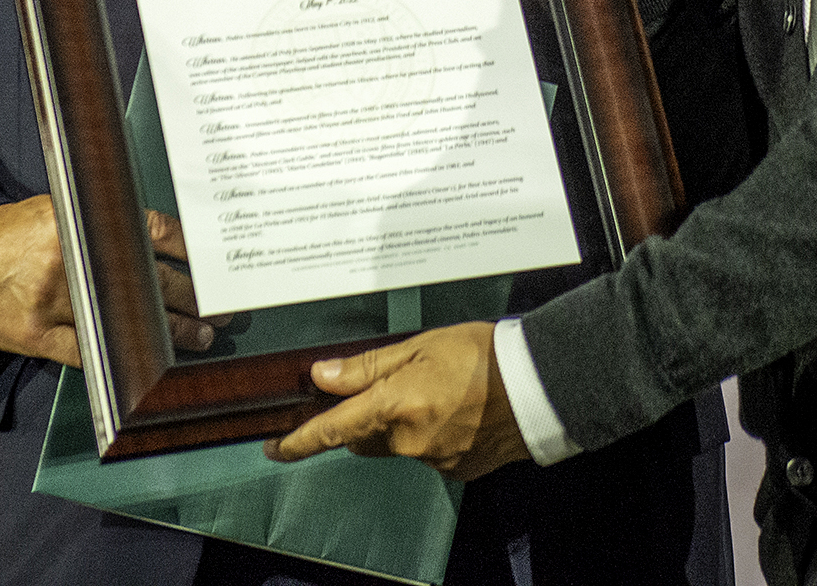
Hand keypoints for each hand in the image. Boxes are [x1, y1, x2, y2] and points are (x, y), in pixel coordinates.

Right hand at [0, 193, 223, 366]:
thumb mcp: (60, 213)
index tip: (212, 264)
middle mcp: (68, 261)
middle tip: (219, 310)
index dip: (186, 251)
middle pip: (147, 281)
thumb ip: (104, 226)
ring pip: (125, 320)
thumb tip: (162, 242)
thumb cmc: (15, 235)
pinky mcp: (35, 335)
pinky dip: (121, 354)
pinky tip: (149, 359)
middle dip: (190, 297)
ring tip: (200, 337)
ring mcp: (50, 302)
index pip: (148, 233)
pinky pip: (87, 351)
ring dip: (168, 331)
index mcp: (78, 223)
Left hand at [263, 322, 530, 480]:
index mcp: (396, 406)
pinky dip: (433, 434)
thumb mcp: (422, 345)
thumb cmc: (486, 355)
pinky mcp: (457, 470)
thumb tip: (323, 376)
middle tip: (394, 385)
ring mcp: (434, 461)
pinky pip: (429, 454)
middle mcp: (409, 442)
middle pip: (366, 437)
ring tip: (440, 390)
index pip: (331, 430)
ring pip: (398, 445)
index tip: (273, 447)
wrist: (543, 385)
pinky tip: (457, 409)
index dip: (297, 441)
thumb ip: (369, 366)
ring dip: (405, 423)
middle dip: (367, 417)